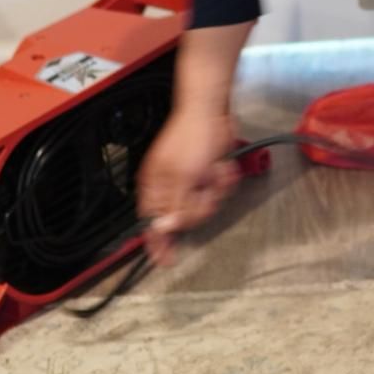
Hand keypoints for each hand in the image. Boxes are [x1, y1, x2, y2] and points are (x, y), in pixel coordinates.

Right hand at [137, 108, 239, 266]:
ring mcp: (189, 181)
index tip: (165, 261)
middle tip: (205, 190)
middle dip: (200, 205)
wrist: (212, 111)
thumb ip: (174, 206)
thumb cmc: (192, 136)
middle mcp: (170, 187)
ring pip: (205, 205)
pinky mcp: (207, 175)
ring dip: (214, 190)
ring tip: (214, 172)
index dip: (158, 244)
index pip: (151, 224)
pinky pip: (217, 192)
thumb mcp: (183, 176)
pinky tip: (221, 167)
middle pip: (184, 218)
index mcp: (154, 187)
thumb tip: (164, 229)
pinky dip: (223, 180)